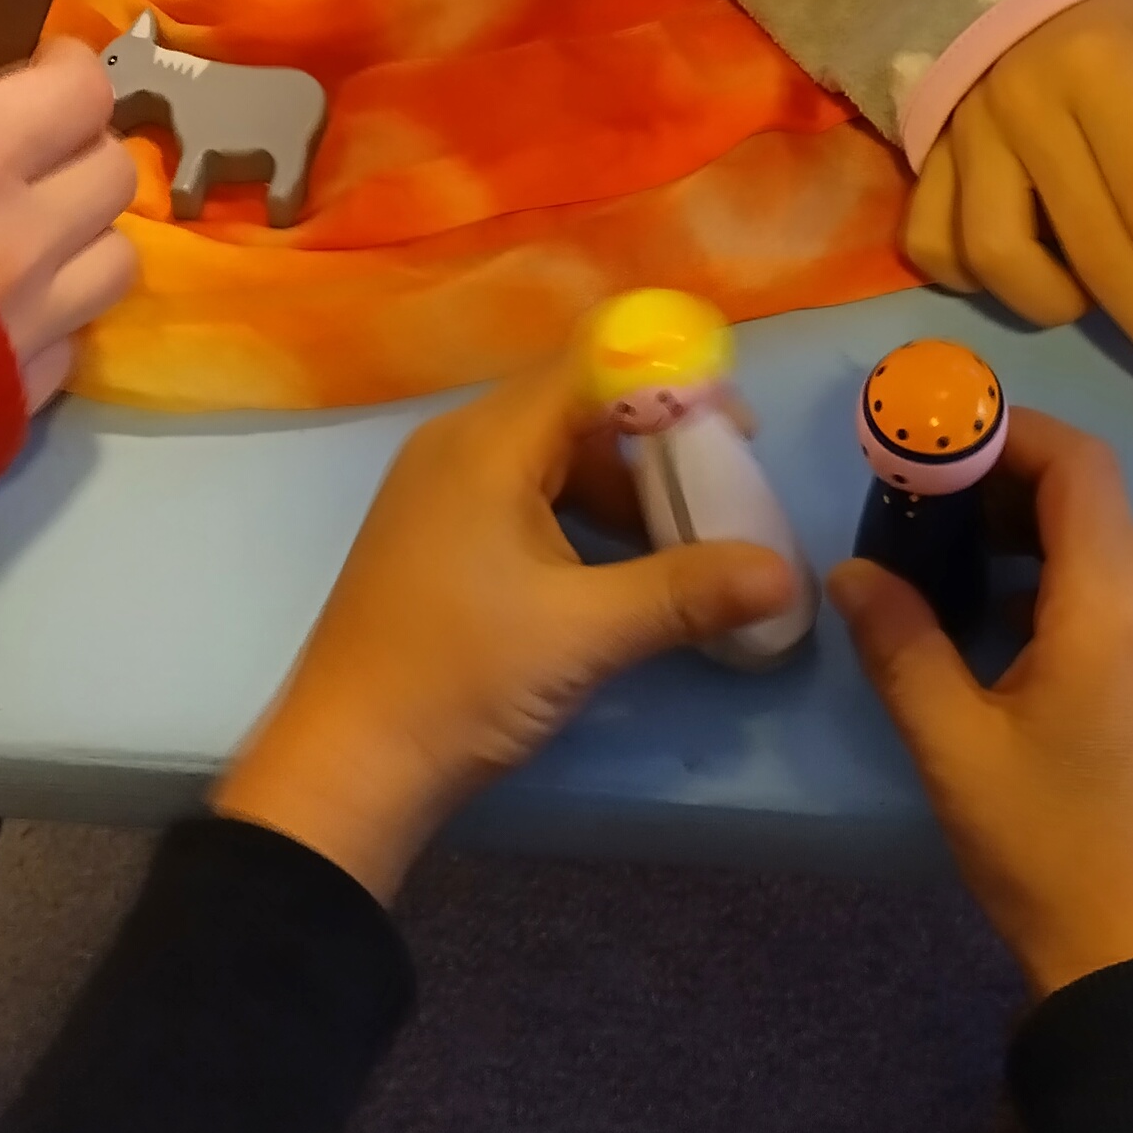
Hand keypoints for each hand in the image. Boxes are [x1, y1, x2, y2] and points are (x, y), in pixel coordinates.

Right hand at [0, 44, 142, 407]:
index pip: (81, 94)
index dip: (69, 69)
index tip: (38, 66)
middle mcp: (24, 244)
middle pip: (113, 174)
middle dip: (79, 144)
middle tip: (25, 145)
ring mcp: (28, 330)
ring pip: (114, 260)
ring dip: (80, 232)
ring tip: (21, 229)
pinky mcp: (15, 402)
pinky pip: (71, 341)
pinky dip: (51, 313)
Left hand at [214, 356, 798, 899]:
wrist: (346, 766)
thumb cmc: (462, 678)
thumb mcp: (588, 633)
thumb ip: (689, 591)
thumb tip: (786, 573)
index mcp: (487, 443)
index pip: (593, 366)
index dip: (672, 382)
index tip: (736, 431)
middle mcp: (458, 448)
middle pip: (575, 408)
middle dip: (656, 442)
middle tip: (722, 490)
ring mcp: (439, 494)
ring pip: (552, 459)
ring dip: (622, 490)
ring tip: (685, 542)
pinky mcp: (435, 540)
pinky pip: (523, 497)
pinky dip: (580, 520)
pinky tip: (621, 573)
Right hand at [831, 408, 1132, 995]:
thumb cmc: (1049, 851)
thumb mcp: (954, 749)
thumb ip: (901, 644)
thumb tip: (853, 572)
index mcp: (1122, 605)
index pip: (1077, 465)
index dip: (1009, 436)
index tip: (943, 445)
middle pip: (1102, 515)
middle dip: (1019, 506)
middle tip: (940, 530)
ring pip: (1130, 571)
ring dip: (1058, 566)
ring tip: (981, 609)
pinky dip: (1100, 612)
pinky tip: (1047, 671)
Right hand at [903, 0, 1132, 400]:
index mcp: (1105, 72)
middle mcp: (1024, 104)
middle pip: (1091, 252)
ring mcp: (964, 129)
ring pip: (993, 256)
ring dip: (1056, 302)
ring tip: (1108, 301)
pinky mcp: (926, 148)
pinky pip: (934, 242)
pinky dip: (979, 278)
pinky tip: (1032, 273)